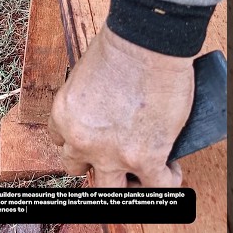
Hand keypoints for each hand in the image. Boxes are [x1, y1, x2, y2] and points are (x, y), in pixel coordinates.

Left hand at [47, 27, 192, 187]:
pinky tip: (171, 168)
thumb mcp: (86, 73)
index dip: (79, 141)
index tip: (95, 138)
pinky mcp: (145, 158)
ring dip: (126, 182)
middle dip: (95, 163)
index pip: (61, 141)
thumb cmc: (121, 45)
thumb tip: (109, 109)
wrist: (147, 43)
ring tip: (142, 171)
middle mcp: (81, 139)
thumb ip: (91, 100)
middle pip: (77, 168)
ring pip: (110, 189)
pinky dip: (166, 180)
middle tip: (115, 156)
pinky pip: (155, 186)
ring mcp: (111, 154)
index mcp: (64, 115)